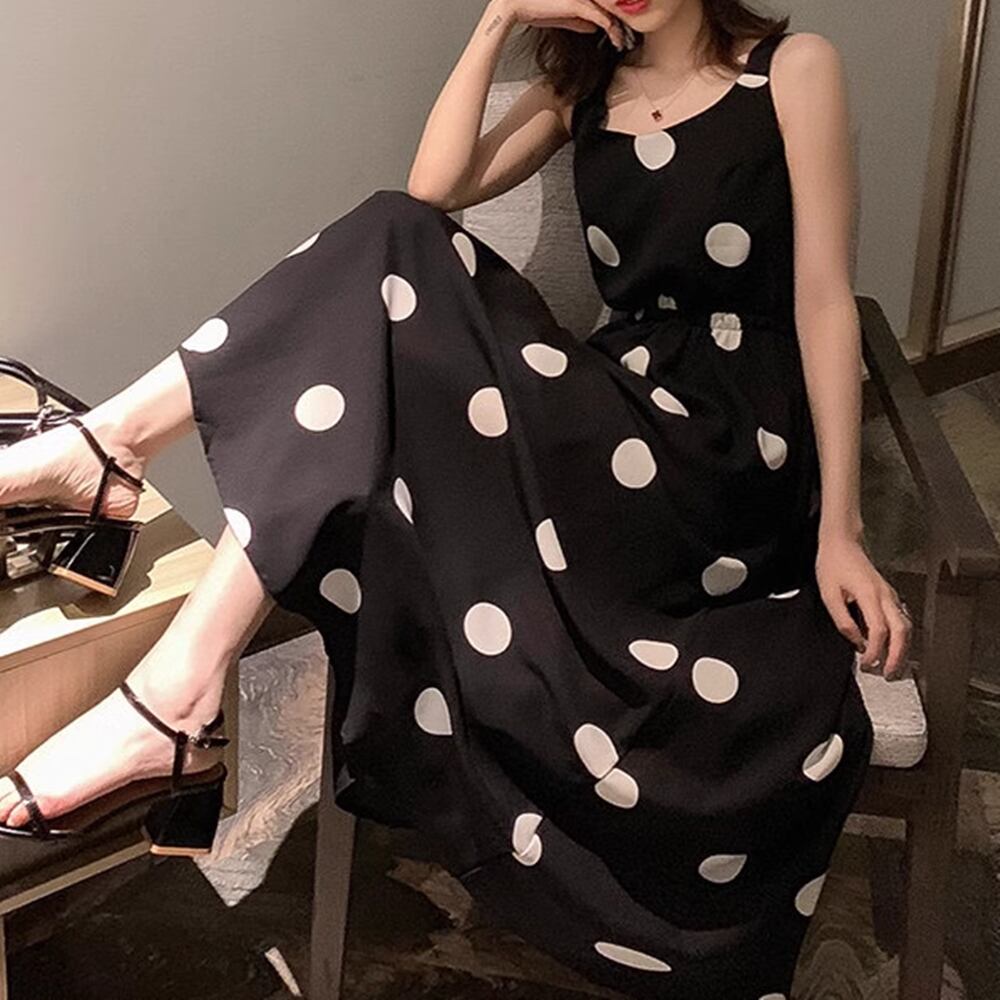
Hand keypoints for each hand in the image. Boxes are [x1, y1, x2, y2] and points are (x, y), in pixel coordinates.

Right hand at [498, 0, 626, 49]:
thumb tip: (593, 28)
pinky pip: (604, 19)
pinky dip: (613, 32)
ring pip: (611, 12)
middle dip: (622, 22)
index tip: (620, 31)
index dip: (614, 17)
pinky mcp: (580, 5)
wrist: (515, 4)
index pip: (603, 4)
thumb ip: (577, 21)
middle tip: (628, 37)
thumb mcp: (559, 16)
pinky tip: (618, 41)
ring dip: (620, 29)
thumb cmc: (531, 8)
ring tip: (625, 42)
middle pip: (610, 5)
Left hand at [815, 533, 913, 679]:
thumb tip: (855, 641)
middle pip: (902, 632)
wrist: (842, 542)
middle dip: (897, 656)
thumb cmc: (834, 564)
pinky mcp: (888, 594)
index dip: (875, 651)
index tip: (866, 664)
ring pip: (906, 626)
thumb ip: (842, 620)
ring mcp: (890, 594)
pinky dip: (900, 636)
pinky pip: (901, 619)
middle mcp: (885, 595)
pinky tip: (892, 646)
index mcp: (870, 595)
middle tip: (887, 674)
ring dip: (902, 649)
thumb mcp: (829, 594)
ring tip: (892, 666)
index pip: (880, 631)